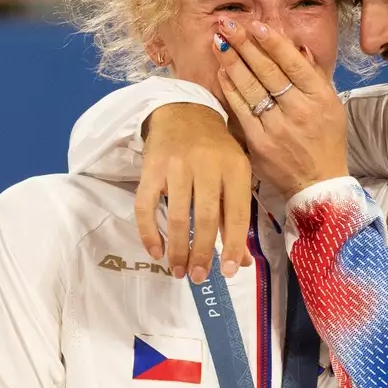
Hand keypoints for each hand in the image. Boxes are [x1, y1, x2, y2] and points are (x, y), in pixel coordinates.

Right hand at [135, 104, 254, 282]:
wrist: (184, 111)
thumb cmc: (216, 149)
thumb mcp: (235, 174)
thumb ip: (236, 215)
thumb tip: (241, 261)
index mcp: (234, 167)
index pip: (236, 213)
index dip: (234, 245)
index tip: (230, 272)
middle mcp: (206, 164)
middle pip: (205, 217)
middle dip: (203, 253)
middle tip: (200, 277)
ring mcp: (176, 165)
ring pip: (176, 215)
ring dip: (177, 248)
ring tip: (179, 271)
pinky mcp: (151, 167)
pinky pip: (145, 205)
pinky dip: (149, 232)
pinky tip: (156, 251)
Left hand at [212, 16, 348, 199]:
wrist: (319, 183)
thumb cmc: (327, 140)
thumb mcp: (331, 105)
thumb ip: (315, 75)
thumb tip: (298, 46)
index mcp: (320, 98)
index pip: (293, 64)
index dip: (273, 42)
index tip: (255, 24)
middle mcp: (300, 110)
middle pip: (268, 71)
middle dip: (245, 44)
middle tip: (227, 23)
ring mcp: (278, 127)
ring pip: (251, 88)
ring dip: (232, 61)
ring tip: (219, 41)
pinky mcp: (259, 142)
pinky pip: (241, 110)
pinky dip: (230, 89)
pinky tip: (222, 72)